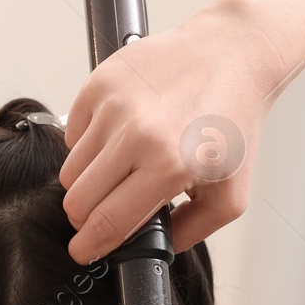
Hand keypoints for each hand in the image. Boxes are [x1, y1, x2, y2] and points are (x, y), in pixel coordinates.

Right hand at [58, 0, 282, 262]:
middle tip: (103, 213)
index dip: (89, 246)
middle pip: (77, 200)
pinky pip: (72, 133)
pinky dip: (88, 145)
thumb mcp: (230, 193)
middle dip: (85, 217)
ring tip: (119, 171)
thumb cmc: (234, 118)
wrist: (233, 53)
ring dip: (88, 181)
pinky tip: (117, 139)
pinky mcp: (101, 82)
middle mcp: (137, 134)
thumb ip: (192, 231)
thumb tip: (156, 247)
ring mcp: (114, 105)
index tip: (83, 252)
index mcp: (170, 165)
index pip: (107, 222)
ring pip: (70, 169)